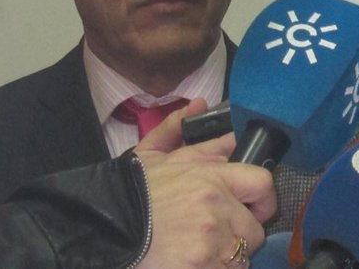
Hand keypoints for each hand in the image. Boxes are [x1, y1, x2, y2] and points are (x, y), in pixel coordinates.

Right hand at [134, 100, 277, 268]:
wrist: (96, 230)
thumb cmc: (128, 195)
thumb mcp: (153, 158)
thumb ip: (179, 131)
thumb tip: (201, 106)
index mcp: (211, 177)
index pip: (263, 183)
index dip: (263, 200)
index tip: (254, 209)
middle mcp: (216, 206)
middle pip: (254, 230)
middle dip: (237, 237)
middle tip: (214, 239)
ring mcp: (209, 240)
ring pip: (240, 258)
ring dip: (224, 260)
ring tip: (199, 254)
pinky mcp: (199, 266)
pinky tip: (192, 266)